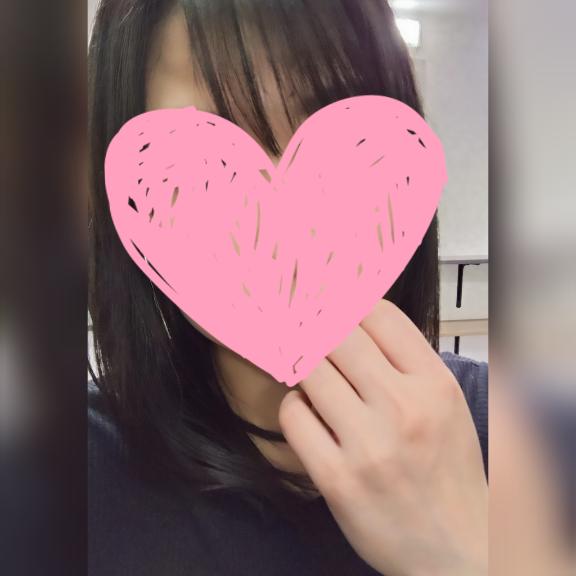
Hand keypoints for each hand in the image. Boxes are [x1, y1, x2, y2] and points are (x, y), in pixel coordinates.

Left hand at [279, 300, 487, 575]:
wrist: (458, 551)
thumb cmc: (450, 471)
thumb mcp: (450, 406)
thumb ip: (414, 361)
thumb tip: (363, 319)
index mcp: (436, 384)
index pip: (380, 314)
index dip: (350, 306)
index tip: (336, 311)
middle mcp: (404, 407)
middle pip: (337, 335)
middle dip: (320, 332)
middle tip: (311, 337)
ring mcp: (369, 444)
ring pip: (310, 370)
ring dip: (305, 371)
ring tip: (314, 382)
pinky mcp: (337, 478)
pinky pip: (293, 417)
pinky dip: (294, 409)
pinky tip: (309, 416)